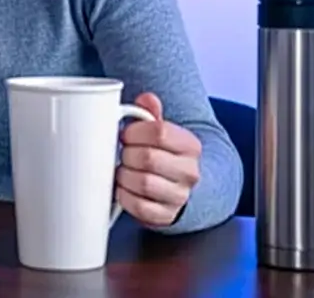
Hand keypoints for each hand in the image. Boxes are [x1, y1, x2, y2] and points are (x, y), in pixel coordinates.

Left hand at [116, 92, 201, 227]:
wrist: (179, 187)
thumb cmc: (162, 154)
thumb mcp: (161, 131)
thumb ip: (151, 114)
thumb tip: (147, 99)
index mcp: (190, 145)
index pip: (159, 132)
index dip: (134, 132)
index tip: (126, 135)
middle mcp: (189, 172)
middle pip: (148, 158)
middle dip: (127, 154)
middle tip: (123, 153)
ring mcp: (179, 196)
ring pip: (144, 183)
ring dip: (124, 175)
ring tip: (123, 170)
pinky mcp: (166, 216)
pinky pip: (140, 207)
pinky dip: (125, 196)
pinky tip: (124, 188)